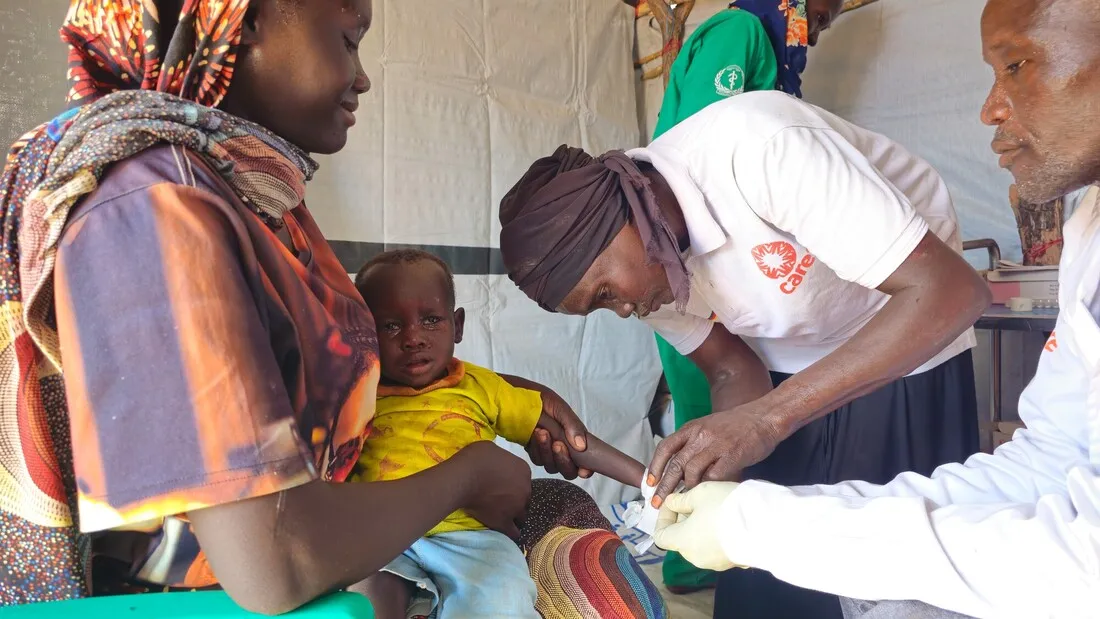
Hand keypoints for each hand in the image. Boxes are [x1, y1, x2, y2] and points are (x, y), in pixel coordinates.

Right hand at [452, 441, 531, 539]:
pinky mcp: (504, 522)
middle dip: (517, 502)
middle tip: (502, 503)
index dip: (514, 485)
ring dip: (515, 518)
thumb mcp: (493, 449)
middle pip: (525, 500)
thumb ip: (501, 460)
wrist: (465, 477)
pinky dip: (511, 533)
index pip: (524, 481)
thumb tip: (497, 464)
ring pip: (522, 517)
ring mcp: (516, 508)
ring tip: (503, 518)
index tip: (504, 488)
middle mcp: (525, 490)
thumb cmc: (476, 459)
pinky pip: (514, 533)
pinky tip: (505, 532)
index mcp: (524, 470)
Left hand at [526, 391, 591, 479]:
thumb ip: (573, 425)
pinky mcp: (534, 451)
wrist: (517, 396)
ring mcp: (548, 451)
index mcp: (575, 438)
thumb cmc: (540, 399)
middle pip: (568, 470)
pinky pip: (537, 459)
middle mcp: (563, 448)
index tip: (583, 469)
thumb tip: (582, 446)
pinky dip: (536, 449)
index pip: (585, 462)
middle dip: (563, 459)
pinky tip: (534, 433)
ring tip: (542, 432)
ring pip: (551, 466)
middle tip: (557, 444)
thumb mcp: (559, 408)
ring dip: (547, 451)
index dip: (586, 469)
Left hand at [648, 404, 781, 502]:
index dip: (655, 467)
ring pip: (691, 471)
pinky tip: (707, 494)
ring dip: (687, 488)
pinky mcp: (731, 456)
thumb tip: (681, 471)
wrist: (765, 417)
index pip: (665, 448)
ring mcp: (715, 445)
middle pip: (675, 464)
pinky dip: (708, 487)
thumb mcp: (710, 427)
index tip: (650, 483)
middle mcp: (700, 435)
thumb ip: (695, 444)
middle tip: (658, 502)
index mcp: (692, 428)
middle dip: (664, 486)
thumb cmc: (739, 425)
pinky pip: (713, 476)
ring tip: (686, 501)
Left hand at [652, 481, 743, 570]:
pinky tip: (728, 519)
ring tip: (713, 507)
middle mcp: (695, 557)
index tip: (674, 502)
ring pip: (699, 543)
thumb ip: (681, 500)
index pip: (660, 536)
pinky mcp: (732, 562)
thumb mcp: (699, 493)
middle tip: (695, 500)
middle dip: (683, 519)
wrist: (764, 523)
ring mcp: (715, 562)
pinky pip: (717, 548)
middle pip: (680, 539)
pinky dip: (716, 535)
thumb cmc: (726, 505)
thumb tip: (671, 503)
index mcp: (682, 541)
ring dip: (700, 527)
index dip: (663, 517)